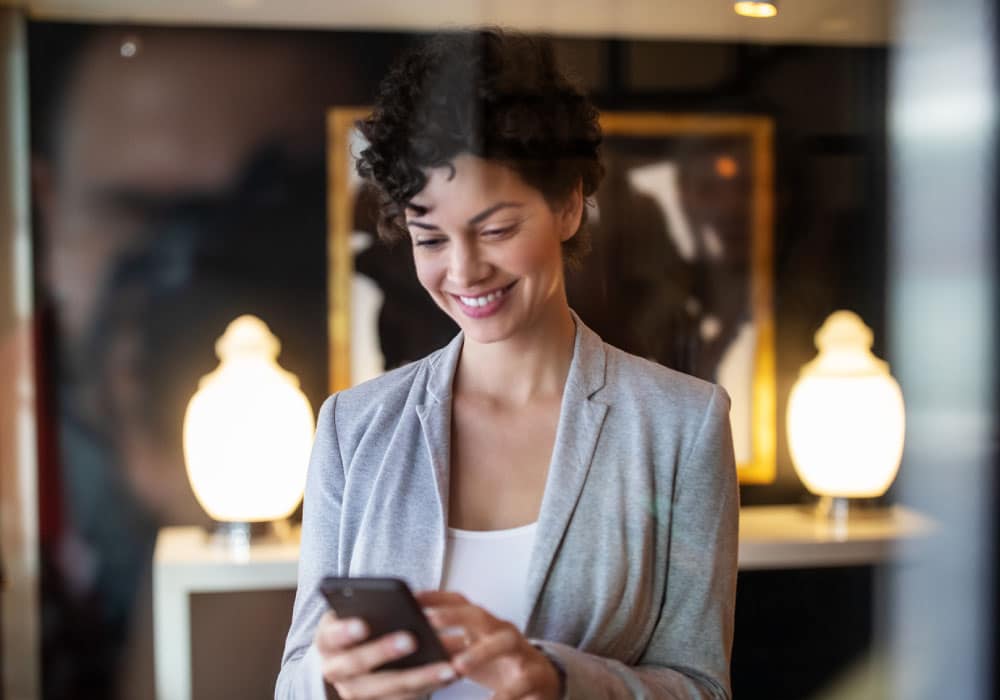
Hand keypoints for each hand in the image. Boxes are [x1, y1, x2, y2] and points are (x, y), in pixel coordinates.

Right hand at [313, 610, 458, 699]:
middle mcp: (335, 671)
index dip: (345, 632)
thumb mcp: (351, 609)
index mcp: (326, 642)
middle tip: (411, 639)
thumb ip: (367, 604)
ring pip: (387, 689)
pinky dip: (429, 686)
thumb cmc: (355, 621)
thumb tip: (404, 598)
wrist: (346, 653)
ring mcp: (356, 691)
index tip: (363, 624)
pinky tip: (450, 673)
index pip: (331, 637)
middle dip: (383, 653)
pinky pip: (405, 699)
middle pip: (357, 666)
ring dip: (420, 678)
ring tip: (447, 665)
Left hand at [416, 591, 562, 699]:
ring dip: (480, 651)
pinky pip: (522, 682)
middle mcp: (502, 632)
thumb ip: (449, 646)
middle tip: (430, 621)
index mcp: (485, 625)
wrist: (542, 682)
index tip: (412, 597)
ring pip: (504, 643)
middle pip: (480, 615)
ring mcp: (521, 651)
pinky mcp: (536, 676)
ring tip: (458, 665)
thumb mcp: (473, 652)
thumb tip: (409, 642)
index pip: (460, 603)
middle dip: (454, 616)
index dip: (437, 598)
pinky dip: (506, 693)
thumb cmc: (498, 665)